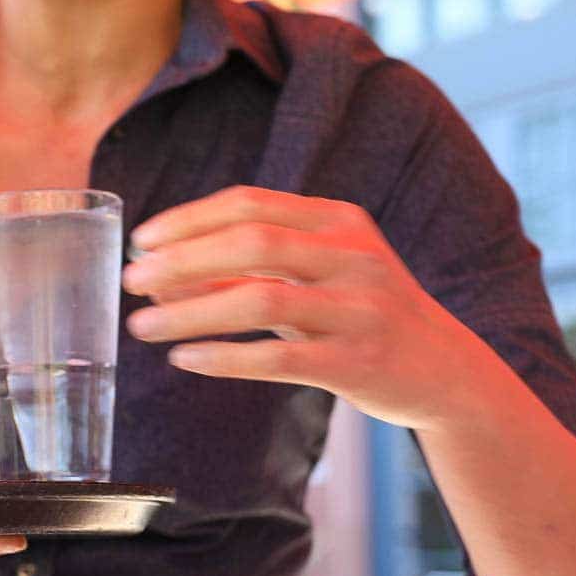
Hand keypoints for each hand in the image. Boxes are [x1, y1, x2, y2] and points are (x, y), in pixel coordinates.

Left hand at [122, 186, 498, 431]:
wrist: (444, 372)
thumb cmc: (359, 317)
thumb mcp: (311, 279)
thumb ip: (245, 271)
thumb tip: (161, 273)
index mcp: (338, 221)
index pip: (250, 204)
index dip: (188, 219)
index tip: (141, 240)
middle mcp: (353, 256)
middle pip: (252, 243)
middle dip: (181, 260)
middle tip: (131, 281)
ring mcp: (360, 308)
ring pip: (260, 298)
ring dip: (191, 312)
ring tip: (142, 327)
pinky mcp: (358, 362)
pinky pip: (279, 357)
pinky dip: (225, 357)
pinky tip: (186, 360)